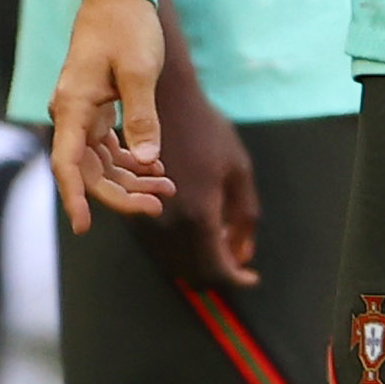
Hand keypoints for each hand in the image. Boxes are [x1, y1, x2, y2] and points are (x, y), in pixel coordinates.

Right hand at [50, 0, 174, 231]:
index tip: (83, 227)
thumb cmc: (127, 28)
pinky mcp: (95, 108)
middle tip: (160, 204)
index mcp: (72, 107)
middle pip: (88, 170)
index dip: (75, 198)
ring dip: (129, 178)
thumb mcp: (140, 71)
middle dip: (121, 193)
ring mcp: (81, 113)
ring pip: (99, 161)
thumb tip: (148, 159)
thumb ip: (142, 115)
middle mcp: (70, 114)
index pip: (67, 164)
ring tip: (166, 188)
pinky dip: (129, 158)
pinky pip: (107, 146)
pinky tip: (154, 165)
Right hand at [127, 72, 260, 287]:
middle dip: (219, 270)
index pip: (215, 269)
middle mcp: (166, 225)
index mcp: (197, 214)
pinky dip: (181, 245)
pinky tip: (200, 222)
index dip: (236, 279)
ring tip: (222, 233)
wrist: (159, 103)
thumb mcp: (237, 168)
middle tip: (238, 254)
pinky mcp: (133, 211)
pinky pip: (160, 244)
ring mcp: (145, 219)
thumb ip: (244, 216)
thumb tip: (244, 254)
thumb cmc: (206, 130)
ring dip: (199, 258)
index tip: (251, 278)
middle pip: (193, 273)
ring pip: (174, 262)